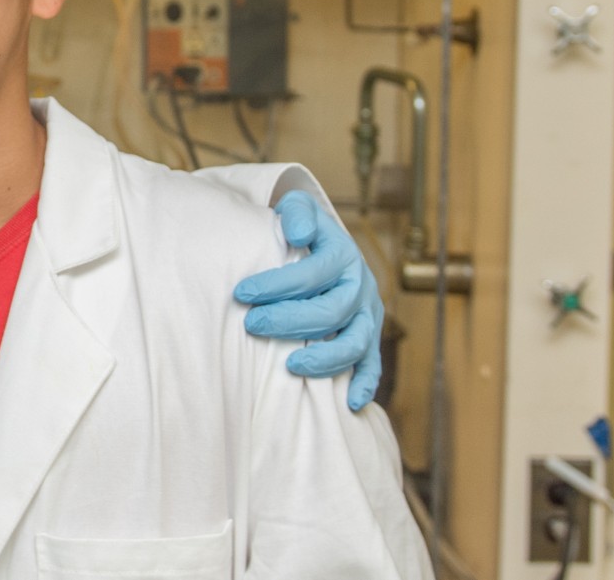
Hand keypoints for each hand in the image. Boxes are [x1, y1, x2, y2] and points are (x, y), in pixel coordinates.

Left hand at [231, 191, 385, 410]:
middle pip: (331, 311)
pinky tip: (348, 403)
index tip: (241, 293)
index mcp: (343, 255)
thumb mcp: (298, 210)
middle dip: (290, 321)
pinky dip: (365, 384)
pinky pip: (373, 366)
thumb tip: (297, 231)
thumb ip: (296, 213)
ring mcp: (367, 316)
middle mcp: (360, 287)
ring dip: (325, 358)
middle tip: (252, 324)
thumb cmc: (301, 231)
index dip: (277, 284)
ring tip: (289, 366)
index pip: (314, 272)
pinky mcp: (369, 339)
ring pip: (355, 343)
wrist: (326, 246)